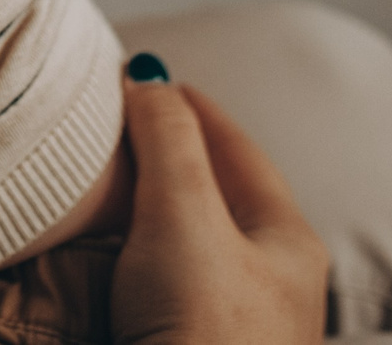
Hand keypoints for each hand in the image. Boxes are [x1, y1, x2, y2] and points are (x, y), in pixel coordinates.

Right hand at [112, 62, 330, 344]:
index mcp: (289, 241)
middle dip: (166, 153)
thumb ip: (167, 139)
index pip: (236, 145)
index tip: (140, 73)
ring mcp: (233, 322)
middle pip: (215, 192)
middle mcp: (270, 282)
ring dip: (146, 205)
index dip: (186, 103)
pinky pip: (162, 282)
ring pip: (188, 240)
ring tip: (102, 177)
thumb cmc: (207, 333)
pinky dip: (132, 253)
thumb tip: (148, 76)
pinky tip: (104, 253)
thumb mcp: (186, 216)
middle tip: (113, 120)